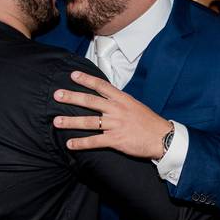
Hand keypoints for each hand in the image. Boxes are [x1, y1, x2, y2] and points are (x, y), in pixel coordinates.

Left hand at [53, 71, 171, 158]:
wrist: (163, 138)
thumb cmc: (149, 122)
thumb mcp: (135, 106)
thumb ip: (120, 102)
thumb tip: (106, 99)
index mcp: (122, 99)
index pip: (101, 86)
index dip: (86, 80)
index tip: (73, 75)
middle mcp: (117, 110)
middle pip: (90, 101)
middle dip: (72, 97)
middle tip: (57, 95)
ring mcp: (116, 125)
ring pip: (89, 122)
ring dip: (71, 122)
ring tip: (56, 121)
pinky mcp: (116, 140)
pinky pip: (94, 141)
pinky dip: (81, 143)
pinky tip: (70, 144)